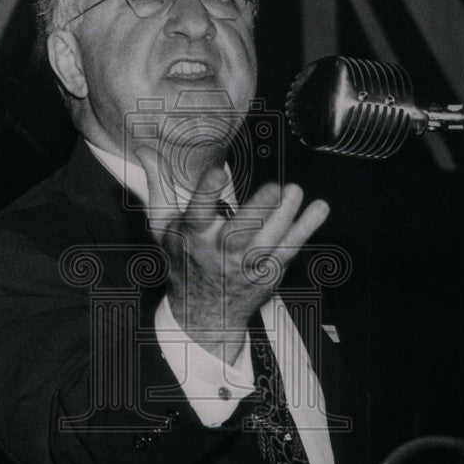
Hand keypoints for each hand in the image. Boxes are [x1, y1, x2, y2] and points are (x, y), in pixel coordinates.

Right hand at [135, 147, 328, 363]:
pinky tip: (319, 209)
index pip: (196, 215)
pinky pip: (290, 249)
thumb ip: (158, 186)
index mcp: (192, 237)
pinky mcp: (268, 272)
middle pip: (239, 233)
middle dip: (258, 212)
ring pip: (268, 241)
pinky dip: (306, 229)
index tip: (217, 173)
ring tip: (295, 192)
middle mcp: (219, 253)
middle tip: (274, 188)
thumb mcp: (163, 226)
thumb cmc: (183, 260)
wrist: (203, 312)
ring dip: (285, 217)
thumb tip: (144, 151)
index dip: (206, 194)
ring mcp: (246, 265)